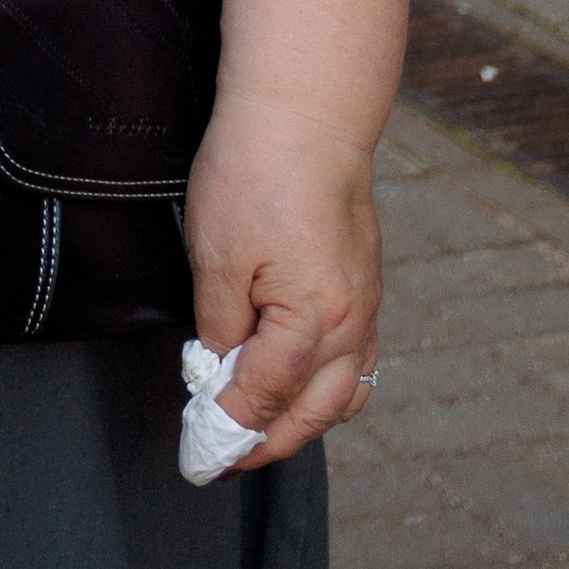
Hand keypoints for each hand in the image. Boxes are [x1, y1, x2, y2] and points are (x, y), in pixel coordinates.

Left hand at [182, 84, 382, 465]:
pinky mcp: (366, 284)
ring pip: (345, 392)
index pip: (265, 395)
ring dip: (307, 420)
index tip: (202, 450)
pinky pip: (358, 359)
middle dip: (272, 441)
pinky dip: (330, 386)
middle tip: (230, 456)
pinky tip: (303, 385)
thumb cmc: (256, 172)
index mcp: (314, 321)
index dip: (230, 425)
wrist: (305, 112)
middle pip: (315, 411)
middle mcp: (352, 323)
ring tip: (265, 431)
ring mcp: (367, 305)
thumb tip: (220, 364)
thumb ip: (219, 322)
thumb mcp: (216, 253)